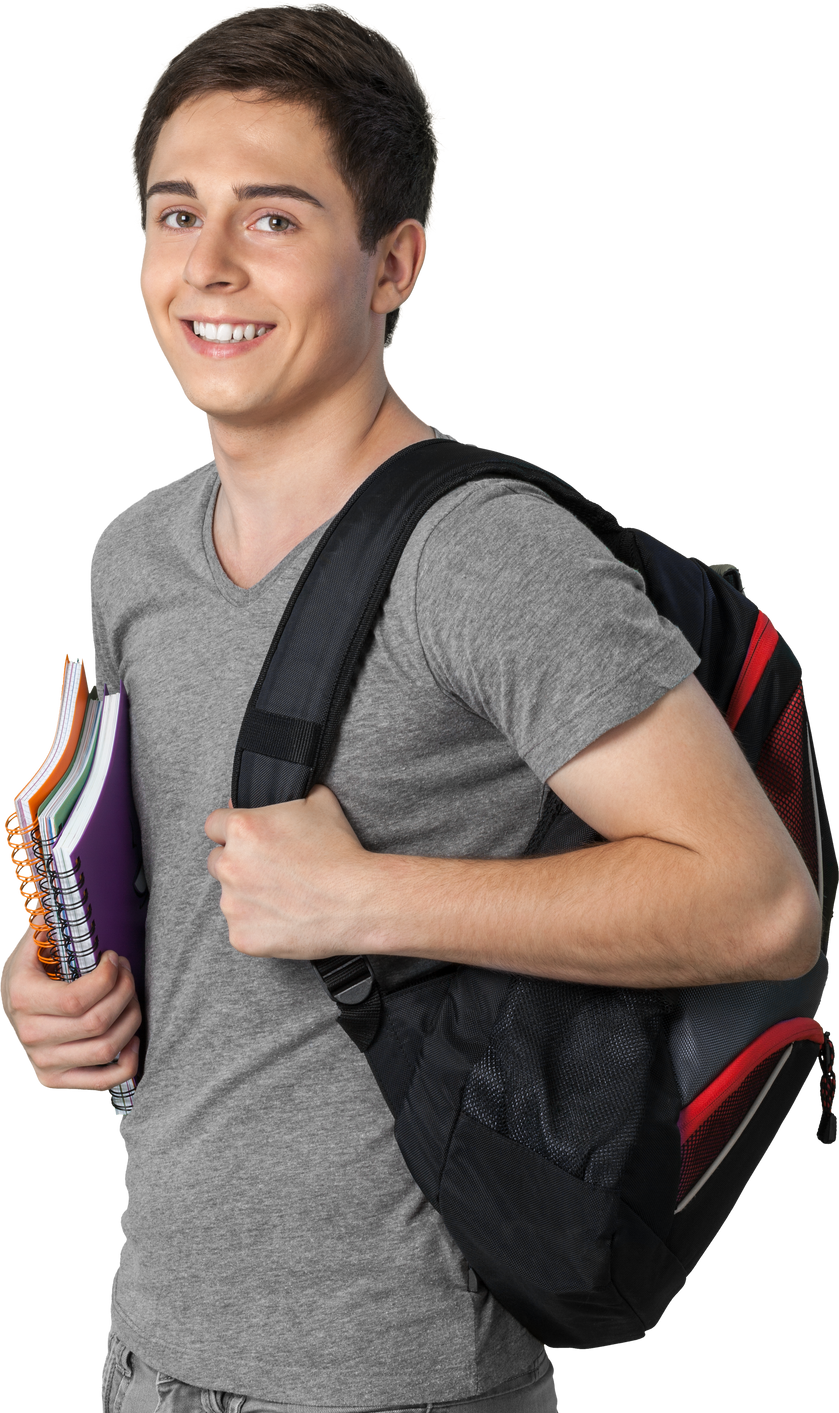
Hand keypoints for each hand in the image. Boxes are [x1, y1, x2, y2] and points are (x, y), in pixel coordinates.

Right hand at [0, 927, 141, 1092]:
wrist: (10, 1013)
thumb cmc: (28, 974)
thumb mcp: (29, 946)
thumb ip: (46, 925)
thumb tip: (61, 900)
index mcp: (22, 999)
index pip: (78, 998)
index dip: (108, 978)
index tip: (114, 959)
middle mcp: (30, 1036)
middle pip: (98, 1022)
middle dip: (125, 991)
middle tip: (127, 973)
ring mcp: (43, 1063)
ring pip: (107, 1048)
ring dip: (132, 1019)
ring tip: (131, 998)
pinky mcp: (56, 1081)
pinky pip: (103, 1082)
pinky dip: (128, 1062)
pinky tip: (132, 1038)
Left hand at [204, 784, 378, 960]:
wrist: (358, 902)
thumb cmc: (340, 854)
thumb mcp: (319, 803)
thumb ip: (288, 794)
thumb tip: (277, 789)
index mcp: (243, 829)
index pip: (214, 824)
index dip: (231, 830)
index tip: (245, 840)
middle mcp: (230, 865)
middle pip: (217, 862)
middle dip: (237, 864)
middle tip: (270, 870)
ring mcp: (233, 904)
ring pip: (229, 897)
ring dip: (248, 896)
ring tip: (284, 897)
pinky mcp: (241, 936)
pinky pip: (241, 929)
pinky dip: (258, 925)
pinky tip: (285, 918)